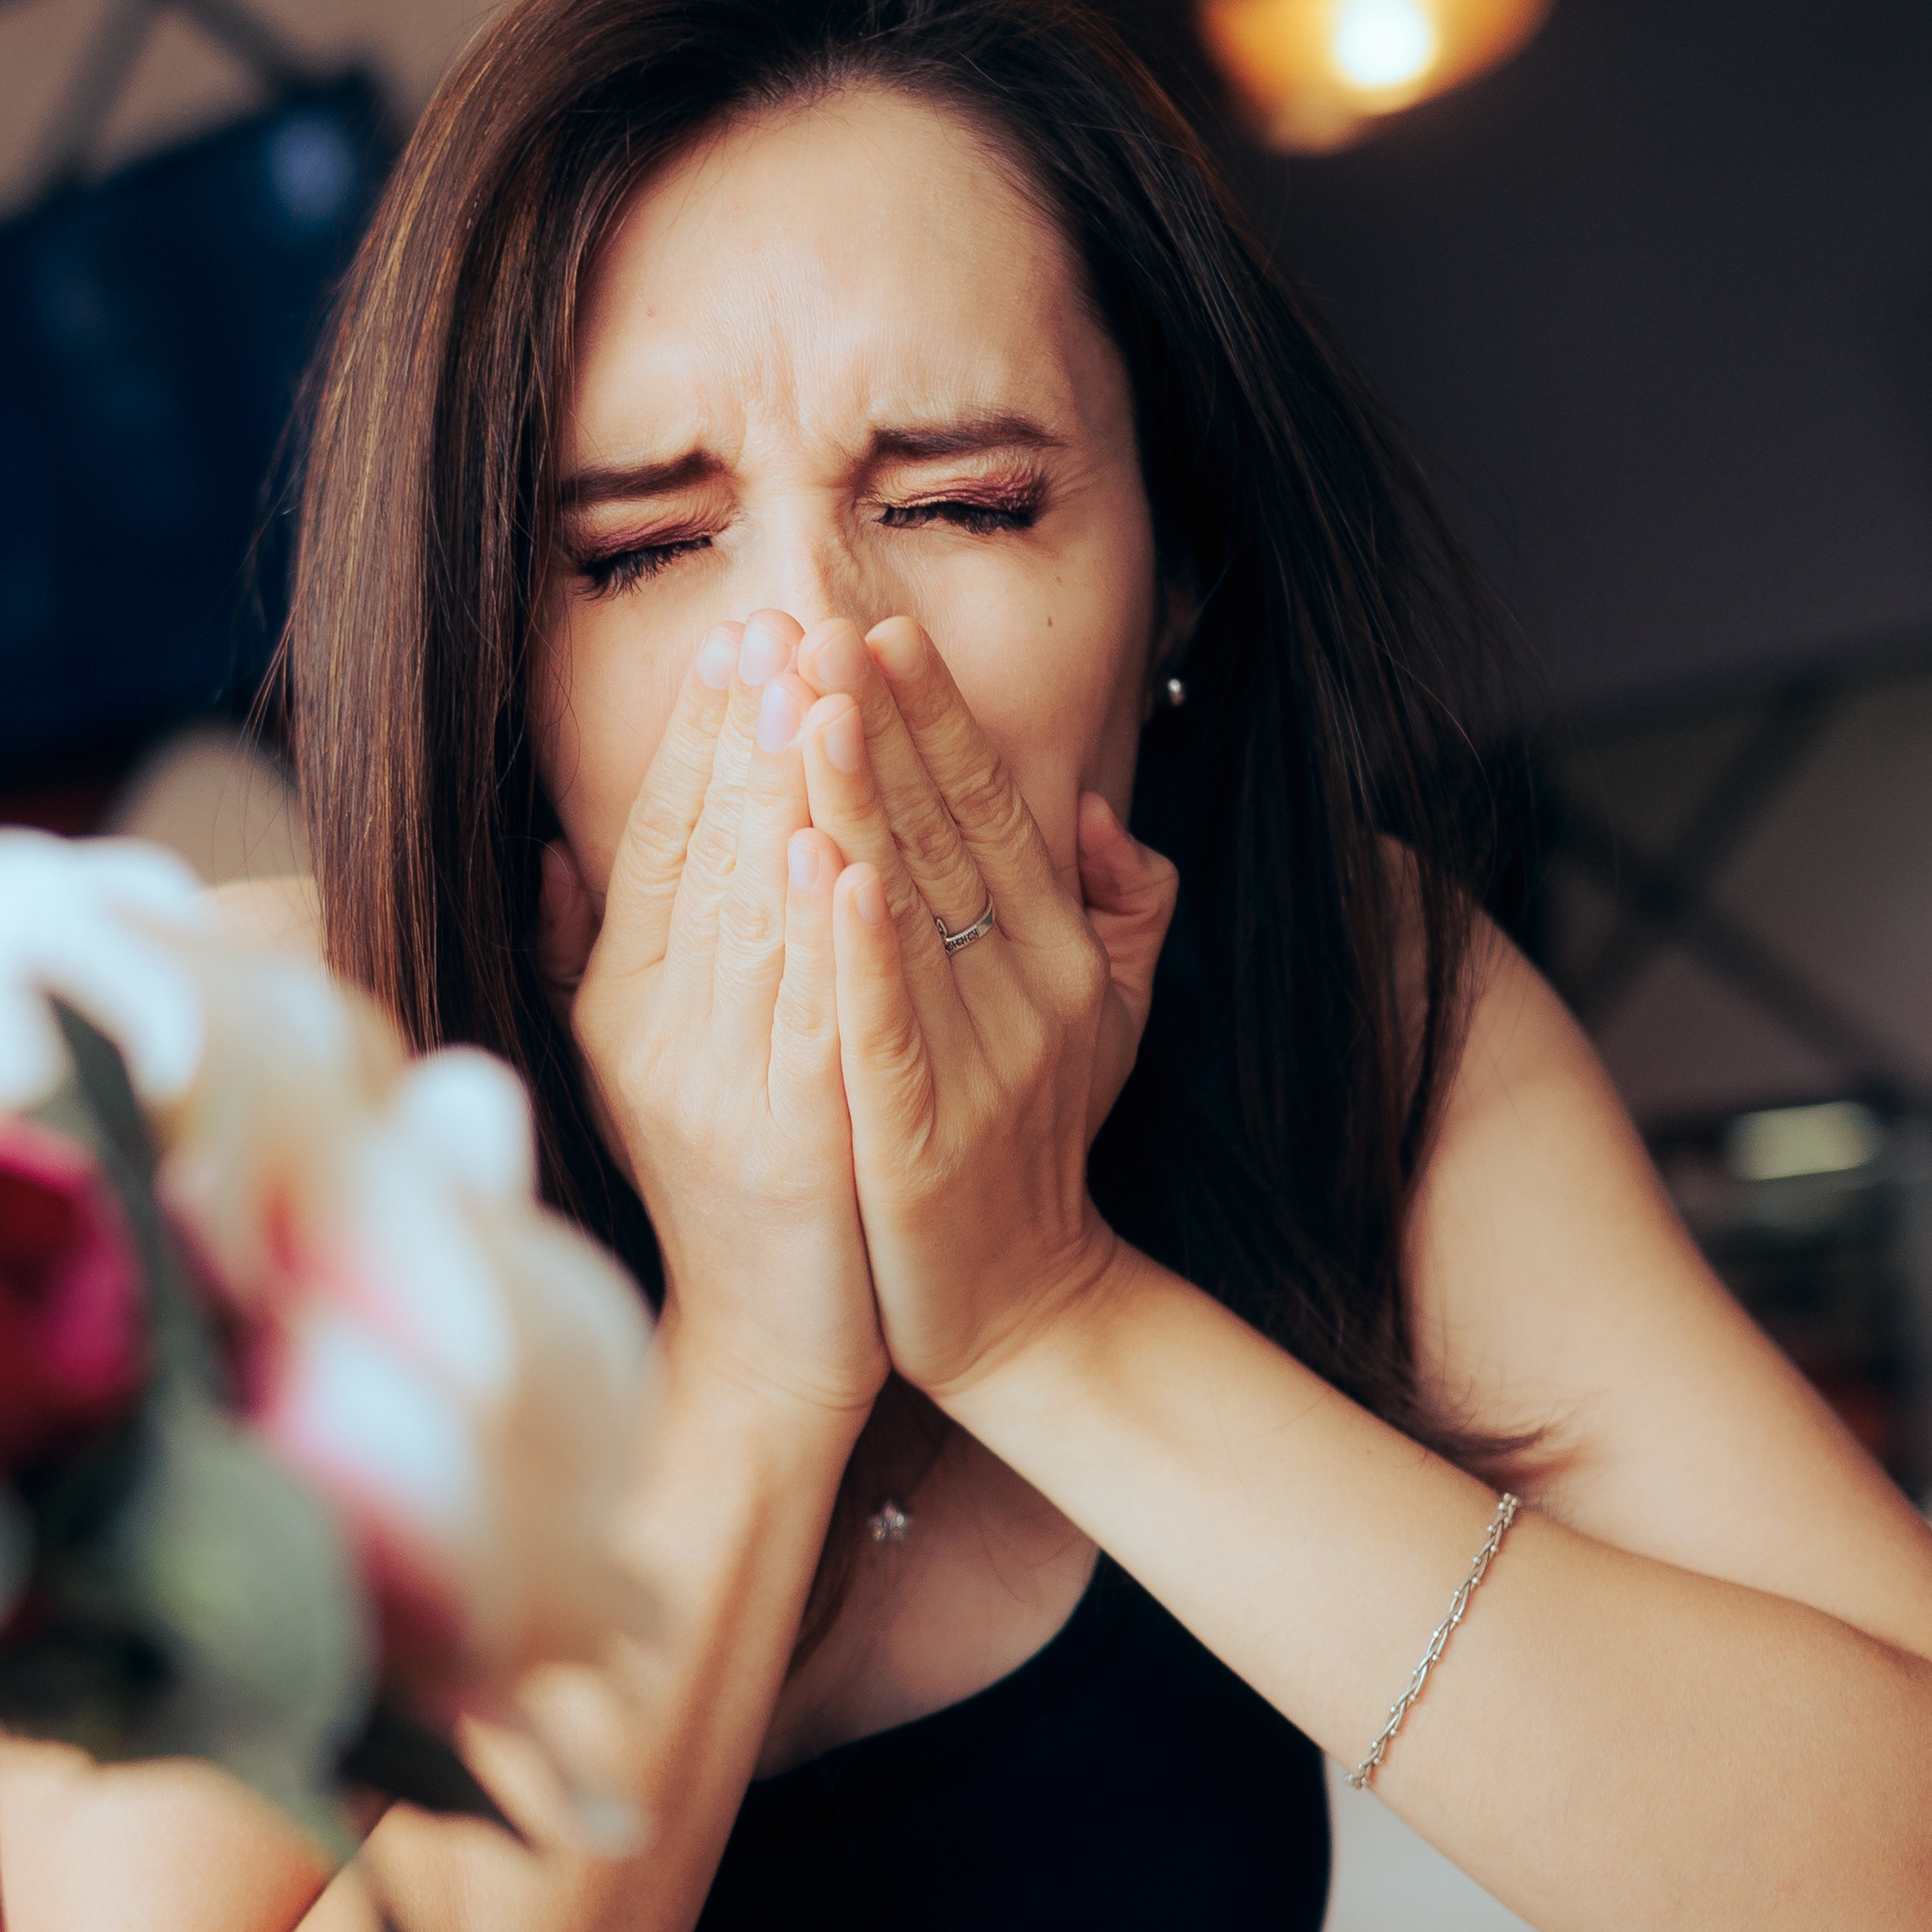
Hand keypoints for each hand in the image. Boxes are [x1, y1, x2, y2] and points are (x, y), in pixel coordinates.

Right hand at [549, 614, 883, 1430]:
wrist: (767, 1350)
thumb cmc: (729, 1194)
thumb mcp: (644, 1068)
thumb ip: (600, 959)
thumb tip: (559, 856)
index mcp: (623, 1005)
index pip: (656, 843)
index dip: (694, 738)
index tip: (734, 638)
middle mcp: (653, 1035)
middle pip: (701, 856)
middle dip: (743, 731)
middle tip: (779, 618)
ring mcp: (714, 1088)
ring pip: (750, 914)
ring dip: (782, 796)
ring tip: (811, 691)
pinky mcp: (784, 1143)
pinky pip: (803, 1014)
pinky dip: (817, 930)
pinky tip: (834, 850)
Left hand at [779, 614, 1179, 1397]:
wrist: (1026, 1310)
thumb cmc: (1038, 1148)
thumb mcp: (1107, 1017)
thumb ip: (1121, 907)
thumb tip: (1103, 808)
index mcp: (1058, 952)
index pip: (992, 809)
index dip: (937, 717)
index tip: (876, 627)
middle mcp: (1029, 992)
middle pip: (947, 834)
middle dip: (885, 723)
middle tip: (822, 621)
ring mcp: (980, 1064)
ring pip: (909, 910)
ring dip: (860, 801)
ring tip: (810, 707)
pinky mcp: (922, 1137)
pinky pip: (884, 1023)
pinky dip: (855, 947)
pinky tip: (819, 870)